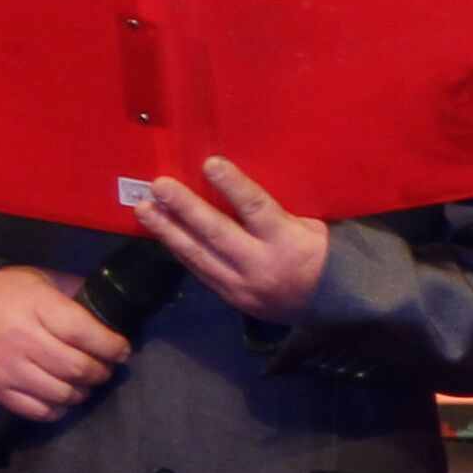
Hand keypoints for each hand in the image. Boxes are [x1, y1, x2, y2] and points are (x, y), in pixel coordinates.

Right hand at [0, 265, 132, 422]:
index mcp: (35, 307)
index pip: (84, 332)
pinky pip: (38, 410)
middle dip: (100, 370)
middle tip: (104, 367)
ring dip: (82, 392)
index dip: (111, 345)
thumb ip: (72, 289)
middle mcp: (22, 340)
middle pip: (77, 367)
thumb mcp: (35, 279)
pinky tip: (62, 398)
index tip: (122, 349)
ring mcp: (8, 369)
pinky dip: (58, 409)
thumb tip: (109, 303)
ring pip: (61, 393)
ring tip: (85, 383)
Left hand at [134, 155, 331, 321]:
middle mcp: (261, 264)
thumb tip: (235, 189)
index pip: (256, 209)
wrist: (328, 308)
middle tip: (159, 186)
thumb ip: (275, 213)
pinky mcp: (230, 297)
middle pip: (217, 233)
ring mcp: (242, 284)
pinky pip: (198, 270)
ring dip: (168, 230)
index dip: (233, 186)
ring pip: (199, 255)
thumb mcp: (311, 228)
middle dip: (185, 208)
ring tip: (144, 209)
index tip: (210, 164)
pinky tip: (162, 232)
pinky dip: (178, 250)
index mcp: (288, 241)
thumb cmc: (321, 256)